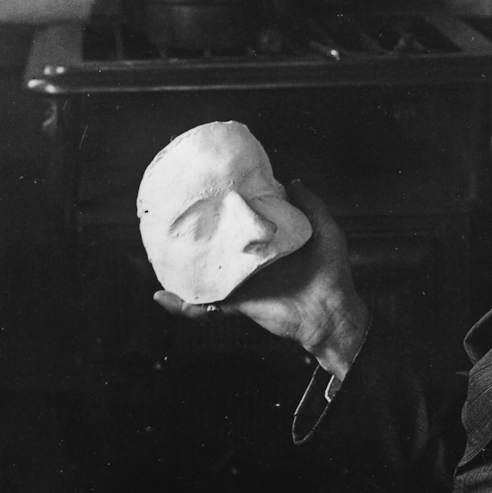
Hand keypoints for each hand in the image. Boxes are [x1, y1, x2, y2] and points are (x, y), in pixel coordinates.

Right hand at [154, 181, 368, 378]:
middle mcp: (252, 261)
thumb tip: (292, 180)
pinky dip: (184, 304)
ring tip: (158, 254)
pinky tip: (164, 296)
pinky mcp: (238, 302)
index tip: (213, 194)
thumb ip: (310, 205)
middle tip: (178, 219)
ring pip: (206, 273)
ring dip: (182, 268)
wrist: (331, 312)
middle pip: (219, 247)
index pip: (244, 224)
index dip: (229, 211)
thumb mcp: (325, 230)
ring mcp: (243, 282)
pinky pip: (206, 304)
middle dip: (198, 236)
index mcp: (270, 243)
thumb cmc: (332, 272)